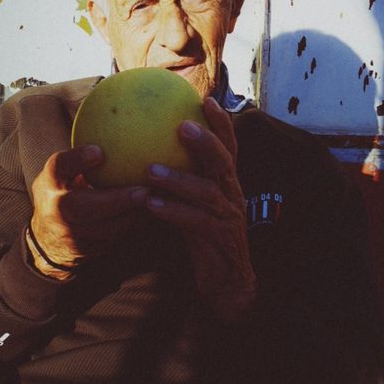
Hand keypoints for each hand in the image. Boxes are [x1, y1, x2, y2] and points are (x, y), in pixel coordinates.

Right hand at [30, 144, 146, 278]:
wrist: (48, 238)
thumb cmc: (65, 190)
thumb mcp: (65, 171)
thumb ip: (86, 155)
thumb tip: (120, 118)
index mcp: (50, 182)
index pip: (59, 167)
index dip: (77, 160)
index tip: (99, 151)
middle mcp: (55, 208)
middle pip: (82, 206)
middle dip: (115, 200)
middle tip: (144, 191)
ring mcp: (68, 233)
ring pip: (103, 228)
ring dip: (132, 216)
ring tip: (156, 202)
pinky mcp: (85, 250)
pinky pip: (113, 238)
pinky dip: (133, 226)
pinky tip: (153, 213)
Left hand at [146, 97, 255, 321]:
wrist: (227, 282)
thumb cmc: (204, 238)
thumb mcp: (195, 204)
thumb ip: (182, 181)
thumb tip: (150, 154)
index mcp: (228, 183)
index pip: (229, 147)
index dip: (221, 123)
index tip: (205, 100)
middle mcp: (232, 195)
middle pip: (223, 162)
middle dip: (205, 141)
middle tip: (181, 125)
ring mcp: (229, 218)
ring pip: (207, 192)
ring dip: (178, 179)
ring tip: (150, 170)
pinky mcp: (220, 240)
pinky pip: (195, 222)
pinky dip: (173, 211)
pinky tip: (150, 204)